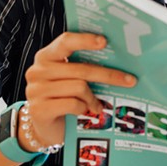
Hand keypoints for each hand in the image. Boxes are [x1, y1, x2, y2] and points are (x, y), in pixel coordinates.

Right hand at [22, 32, 135, 147]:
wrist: (43, 126)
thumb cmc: (60, 97)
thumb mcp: (68, 78)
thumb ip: (82, 67)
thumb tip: (117, 61)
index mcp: (46, 57)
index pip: (65, 42)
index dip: (85, 40)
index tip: (104, 41)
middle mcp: (38, 71)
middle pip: (81, 69)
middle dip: (109, 75)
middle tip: (130, 81)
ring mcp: (36, 90)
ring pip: (79, 87)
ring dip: (93, 98)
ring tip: (98, 105)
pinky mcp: (39, 109)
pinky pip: (73, 104)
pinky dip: (83, 108)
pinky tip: (85, 111)